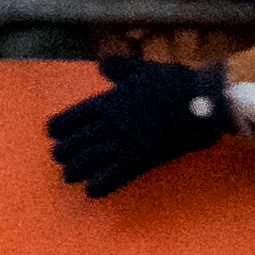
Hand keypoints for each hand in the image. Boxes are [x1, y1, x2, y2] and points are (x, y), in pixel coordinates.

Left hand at [48, 58, 232, 195]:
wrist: (201, 100)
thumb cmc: (173, 83)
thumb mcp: (141, 69)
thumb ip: (119, 68)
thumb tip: (102, 62)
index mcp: (106, 102)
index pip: (70, 118)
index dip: (58, 126)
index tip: (53, 133)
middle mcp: (110, 124)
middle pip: (76, 142)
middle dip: (64, 151)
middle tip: (60, 157)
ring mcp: (125, 142)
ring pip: (89, 160)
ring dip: (75, 170)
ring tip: (69, 176)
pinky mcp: (142, 159)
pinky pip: (115, 176)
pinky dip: (101, 185)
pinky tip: (91, 192)